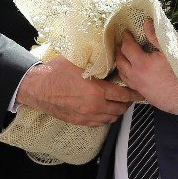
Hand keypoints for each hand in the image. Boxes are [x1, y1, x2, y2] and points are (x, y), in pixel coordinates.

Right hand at [16, 56, 139, 125]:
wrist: (37, 88)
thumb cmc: (55, 72)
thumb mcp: (78, 61)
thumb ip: (96, 62)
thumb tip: (108, 55)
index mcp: (96, 91)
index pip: (123, 95)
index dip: (134, 94)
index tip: (140, 92)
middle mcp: (94, 106)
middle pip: (119, 109)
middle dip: (127, 103)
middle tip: (129, 96)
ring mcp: (86, 116)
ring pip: (110, 118)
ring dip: (116, 111)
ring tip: (118, 104)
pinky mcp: (78, 121)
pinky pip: (98, 123)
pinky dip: (105, 118)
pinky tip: (104, 111)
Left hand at [115, 21, 177, 114]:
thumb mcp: (169, 52)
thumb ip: (156, 36)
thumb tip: (147, 23)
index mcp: (141, 63)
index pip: (127, 47)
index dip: (126, 38)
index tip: (126, 32)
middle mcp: (135, 75)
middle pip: (120, 60)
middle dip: (119, 50)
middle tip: (121, 43)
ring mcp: (137, 85)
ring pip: (121, 72)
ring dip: (120, 62)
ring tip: (122, 56)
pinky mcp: (141, 93)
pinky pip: (127, 82)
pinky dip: (124, 74)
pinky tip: (128, 72)